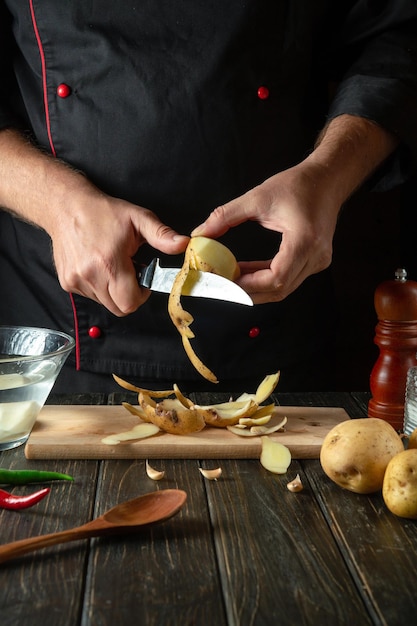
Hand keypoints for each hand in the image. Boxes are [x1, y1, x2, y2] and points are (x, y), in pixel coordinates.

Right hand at [50, 187, 188, 315]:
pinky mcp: (67, 282)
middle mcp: (90, 276)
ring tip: (112, 266)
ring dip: (113, 291)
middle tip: (129, 272)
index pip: (130, 303)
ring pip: (104, 303)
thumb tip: (184, 244)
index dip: (141, 296)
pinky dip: (99, 287)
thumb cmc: (102, 212)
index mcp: (109, 263)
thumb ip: (162, 235)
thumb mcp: (138, 218)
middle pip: (118, 308)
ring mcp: (76, 281)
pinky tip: (98, 267)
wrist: (65, 206)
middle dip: (129, 295)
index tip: (142, 280)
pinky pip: (91, 296)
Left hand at [192, 161, 339, 303]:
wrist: (327, 179)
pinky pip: (289, 278)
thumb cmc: (298, 184)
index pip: (276, 278)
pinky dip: (266, 278)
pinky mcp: (315, 261)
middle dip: (248, 290)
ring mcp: (318, 261)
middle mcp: (316, 256)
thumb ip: (226, 216)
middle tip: (222, 283)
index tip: (225, 281)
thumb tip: (201, 232)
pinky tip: (246, 271)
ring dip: (256, 286)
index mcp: (305, 240)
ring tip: (231, 277)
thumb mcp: (258, 197)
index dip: (249, 285)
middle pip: (279, 289)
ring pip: (284, 288)